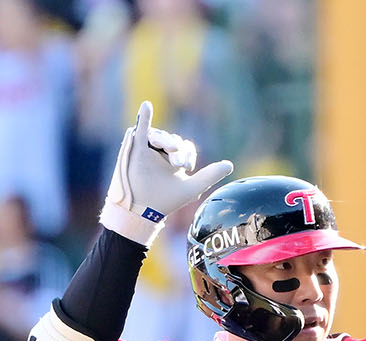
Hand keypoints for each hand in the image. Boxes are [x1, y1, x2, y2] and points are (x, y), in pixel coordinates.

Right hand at [99, 99, 232, 246]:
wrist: (145, 210)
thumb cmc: (166, 201)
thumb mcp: (191, 187)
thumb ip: (209, 176)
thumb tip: (230, 165)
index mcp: (173, 159)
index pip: (184, 147)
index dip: (187, 154)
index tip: (187, 167)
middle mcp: (160, 152)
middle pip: (173, 140)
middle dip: (177, 151)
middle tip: (178, 164)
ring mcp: (147, 149)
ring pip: (160, 136)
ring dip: (166, 142)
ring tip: (169, 151)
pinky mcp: (136, 148)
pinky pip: (140, 129)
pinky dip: (144, 118)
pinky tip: (147, 106)